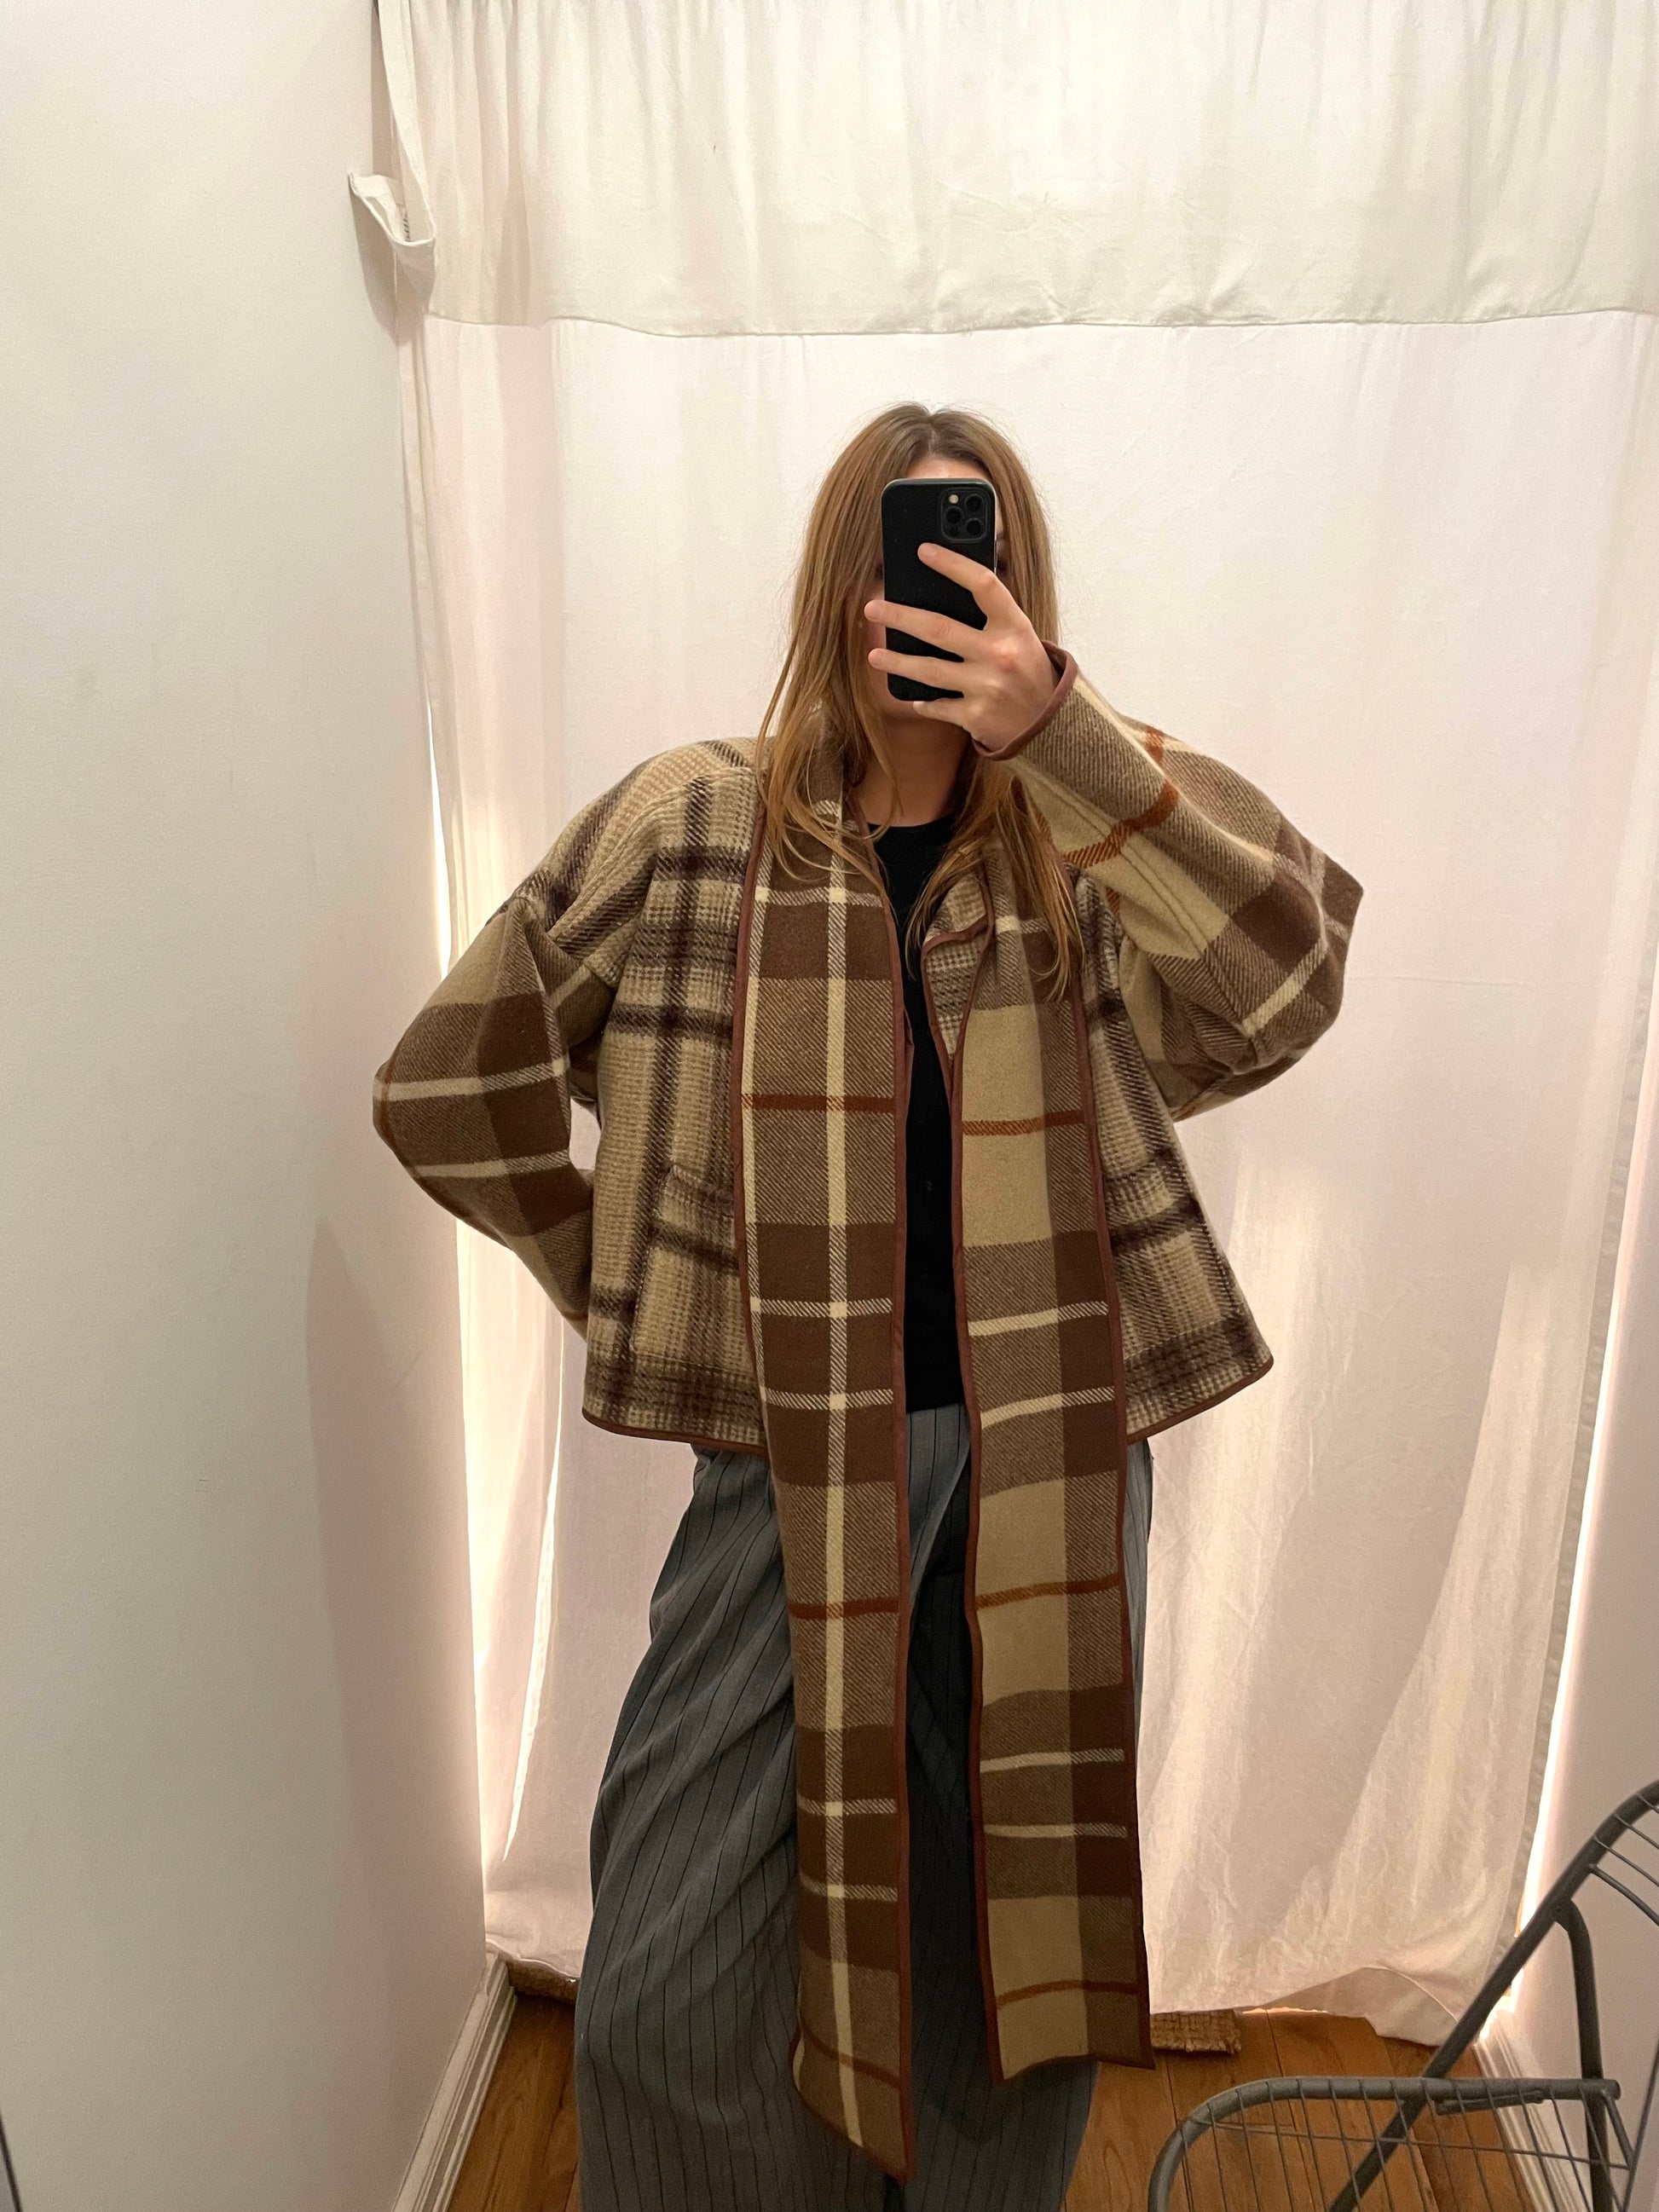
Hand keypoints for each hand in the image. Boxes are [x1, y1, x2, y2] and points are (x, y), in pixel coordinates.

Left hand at [864, 543, 1058, 751]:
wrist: (1050, 725)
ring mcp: (987, 687)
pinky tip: (914, 697)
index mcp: (1014, 627)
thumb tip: (939, 593)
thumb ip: (989, 617)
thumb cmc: (1027, 672)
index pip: (982, 585)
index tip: (924, 551)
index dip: (953, 564)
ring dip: (897, 662)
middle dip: (900, 617)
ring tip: (874, 656)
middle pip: (939, 628)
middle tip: (872, 609)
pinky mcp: (976, 717)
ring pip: (929, 670)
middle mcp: (1000, 654)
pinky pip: (937, 705)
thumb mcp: (1019, 637)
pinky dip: (923, 702)